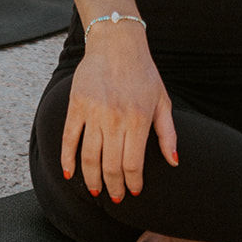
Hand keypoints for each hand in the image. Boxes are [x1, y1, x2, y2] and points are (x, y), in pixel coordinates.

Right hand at [60, 26, 177, 201]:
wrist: (117, 43)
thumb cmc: (143, 73)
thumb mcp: (163, 100)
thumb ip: (168, 133)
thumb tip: (174, 161)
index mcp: (139, 120)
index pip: (133, 165)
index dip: (132, 183)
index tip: (134, 192)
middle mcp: (115, 119)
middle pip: (110, 166)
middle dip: (113, 187)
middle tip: (115, 198)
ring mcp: (94, 112)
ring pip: (89, 157)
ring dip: (91, 179)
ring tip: (96, 190)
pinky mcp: (76, 105)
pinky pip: (69, 139)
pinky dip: (67, 159)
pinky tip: (70, 173)